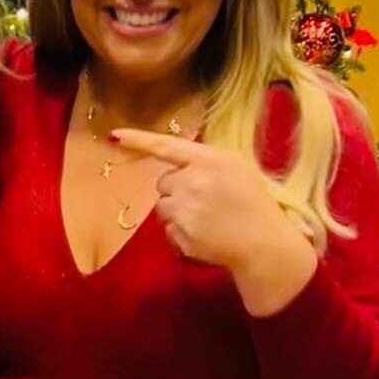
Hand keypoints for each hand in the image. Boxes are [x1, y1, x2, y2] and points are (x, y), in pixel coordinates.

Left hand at [110, 128, 317, 314]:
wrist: (263, 243)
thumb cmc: (254, 202)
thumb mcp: (236, 167)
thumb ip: (205, 161)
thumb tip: (177, 163)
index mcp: (209, 160)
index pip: (165, 145)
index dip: (138, 140)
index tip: (115, 135)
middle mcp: (192, 182)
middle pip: (163, 182)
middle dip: (177, 189)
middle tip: (203, 199)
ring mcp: (184, 209)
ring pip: (162, 206)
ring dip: (177, 210)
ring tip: (205, 218)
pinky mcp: (180, 234)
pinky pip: (168, 229)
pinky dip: (181, 232)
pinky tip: (204, 233)